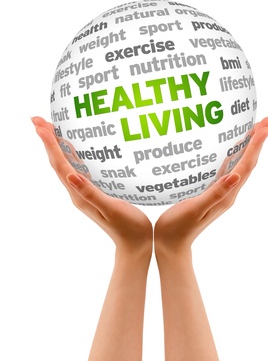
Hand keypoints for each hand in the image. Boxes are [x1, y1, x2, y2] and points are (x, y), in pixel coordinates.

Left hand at [32, 117, 152, 256]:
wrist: (133, 244)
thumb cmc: (127, 227)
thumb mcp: (111, 209)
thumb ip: (90, 193)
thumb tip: (70, 176)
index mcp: (79, 195)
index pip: (60, 165)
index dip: (50, 144)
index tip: (40, 126)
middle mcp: (77, 192)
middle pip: (57, 162)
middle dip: (47, 140)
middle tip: (38, 119)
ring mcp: (83, 192)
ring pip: (64, 164)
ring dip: (55, 146)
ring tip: (50, 128)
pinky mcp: (92, 192)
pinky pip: (76, 168)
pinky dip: (70, 154)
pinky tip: (75, 147)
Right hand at [154, 116, 267, 256]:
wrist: (172, 244)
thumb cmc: (179, 227)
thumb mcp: (195, 209)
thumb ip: (215, 193)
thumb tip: (235, 176)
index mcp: (227, 195)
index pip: (246, 165)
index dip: (256, 144)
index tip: (266, 126)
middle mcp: (228, 192)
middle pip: (249, 162)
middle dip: (259, 140)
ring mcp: (222, 192)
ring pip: (241, 164)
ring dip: (250, 146)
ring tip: (256, 128)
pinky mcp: (212, 191)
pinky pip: (228, 168)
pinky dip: (235, 154)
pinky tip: (231, 147)